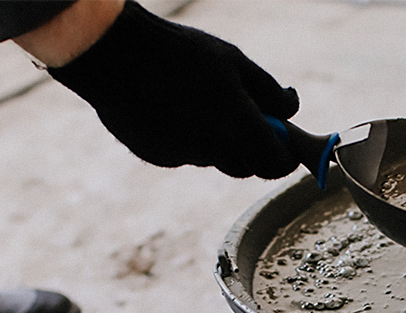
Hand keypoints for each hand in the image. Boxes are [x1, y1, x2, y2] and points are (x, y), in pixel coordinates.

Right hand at [46, 1, 299, 178]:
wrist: (114, 55)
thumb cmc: (181, 52)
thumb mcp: (235, 62)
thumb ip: (269, 92)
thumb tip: (291, 107)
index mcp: (239, 126)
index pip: (277, 164)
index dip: (286, 158)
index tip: (287, 148)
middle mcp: (212, 150)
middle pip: (246, 167)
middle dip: (252, 150)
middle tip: (247, 121)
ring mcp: (182, 156)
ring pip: (213, 158)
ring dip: (218, 141)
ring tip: (199, 101)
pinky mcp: (157, 156)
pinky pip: (183, 153)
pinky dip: (186, 137)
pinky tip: (170, 107)